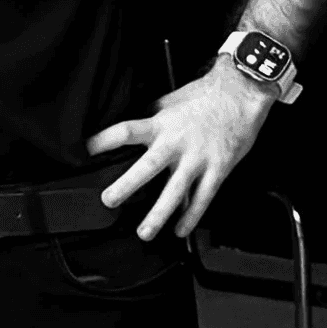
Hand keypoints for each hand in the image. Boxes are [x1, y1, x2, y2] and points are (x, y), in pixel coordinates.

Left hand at [84, 55, 276, 241]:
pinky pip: (202, 199)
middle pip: (147, 167)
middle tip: (109, 200)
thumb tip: (132, 130)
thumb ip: (151, 118)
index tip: (87, 150)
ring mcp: (197, 159)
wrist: (239, 95)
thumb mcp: (168, 101)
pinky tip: (179, 229)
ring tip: (144, 232)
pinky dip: (190, 217)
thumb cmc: (203, 97)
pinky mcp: (217, 170)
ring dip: (158, 214)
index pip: (126, 131)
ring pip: (175, 192)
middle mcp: (176, 143)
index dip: (105, 140)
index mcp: (161, 123)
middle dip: (126, 186)